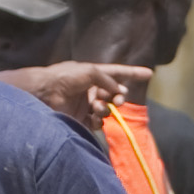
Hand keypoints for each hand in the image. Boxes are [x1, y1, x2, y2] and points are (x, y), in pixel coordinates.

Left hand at [2, 61, 152, 129]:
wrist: (44, 93)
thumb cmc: (64, 77)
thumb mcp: (89, 71)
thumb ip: (108, 79)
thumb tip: (119, 92)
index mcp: (93, 75)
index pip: (118, 73)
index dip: (133, 73)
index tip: (149, 73)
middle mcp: (91, 89)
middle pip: (114, 95)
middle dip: (119, 98)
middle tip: (117, 100)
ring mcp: (85, 105)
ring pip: (107, 110)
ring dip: (106, 109)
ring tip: (96, 108)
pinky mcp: (80, 120)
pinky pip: (98, 123)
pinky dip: (99, 121)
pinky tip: (93, 118)